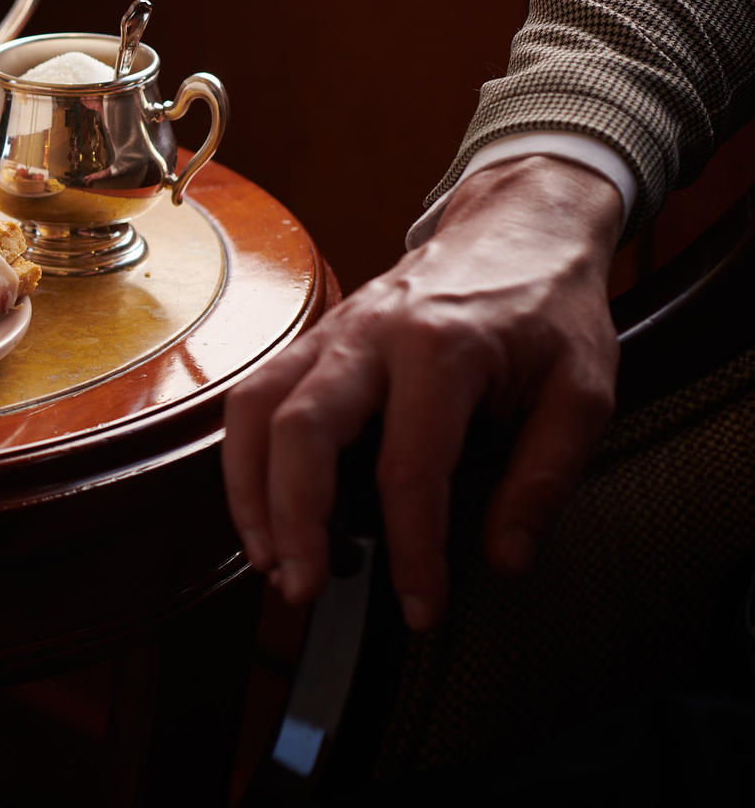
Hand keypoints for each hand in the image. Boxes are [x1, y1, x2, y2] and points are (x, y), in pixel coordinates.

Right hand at [222, 154, 623, 629]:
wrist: (516, 224)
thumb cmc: (549, 307)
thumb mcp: (584, 390)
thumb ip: (545, 477)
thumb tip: (503, 557)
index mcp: (444, 347)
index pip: (409, 466)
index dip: (412, 549)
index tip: (420, 605)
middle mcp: (371, 335)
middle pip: (300, 430)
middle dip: (292, 518)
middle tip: (303, 588)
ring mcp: (331, 332)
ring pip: (255, 409)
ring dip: (250, 491)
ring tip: (270, 558)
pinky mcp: (312, 338)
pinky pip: (253, 395)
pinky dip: (244, 458)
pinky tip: (261, 507)